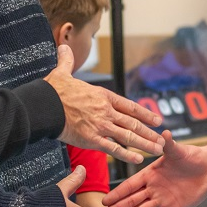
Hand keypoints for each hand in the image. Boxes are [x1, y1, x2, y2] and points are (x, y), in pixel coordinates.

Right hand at [46, 44, 162, 162]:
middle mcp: (106, 111)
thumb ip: (67, 61)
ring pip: (128, 136)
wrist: (43, 105)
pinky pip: (113, 148)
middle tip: (162, 140)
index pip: (129, 106)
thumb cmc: (52, 90)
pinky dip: (127, 154)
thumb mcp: (62, 72)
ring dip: (145, 144)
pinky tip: (137, 159)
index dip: (145, 114)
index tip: (157, 119)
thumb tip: (63, 47)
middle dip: (150, 132)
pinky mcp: (92, 139)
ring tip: (158, 150)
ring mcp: (101, 125)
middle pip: (133, 123)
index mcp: (102, 96)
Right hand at [102, 131, 206, 206]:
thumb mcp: (179, 151)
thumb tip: (164, 133)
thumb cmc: (192, 157)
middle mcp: (153, 187)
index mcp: (150, 174)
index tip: (105, 200)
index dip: (118, 193)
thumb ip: (169, 145)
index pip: (130, 185)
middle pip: (131, 200)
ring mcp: (161, 199)